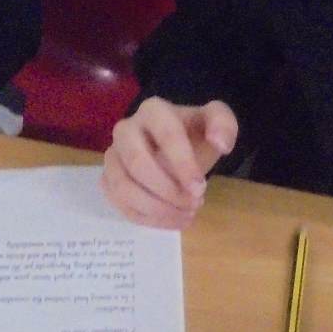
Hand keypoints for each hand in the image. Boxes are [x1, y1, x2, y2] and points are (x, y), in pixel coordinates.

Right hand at [102, 98, 238, 228]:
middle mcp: (125, 129)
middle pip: (137, 163)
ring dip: (155, 208)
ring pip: (122, 186)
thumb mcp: (216, 122)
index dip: (183, 164)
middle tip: (194, 203)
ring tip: (185, 215)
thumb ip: (224, 124)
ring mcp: (113, 155)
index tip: (200, 189)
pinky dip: (146, 218)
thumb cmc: (194, 134)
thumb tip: (220, 143)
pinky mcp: (108, 179)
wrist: (176, 146)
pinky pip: (118, 202)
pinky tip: (171, 220)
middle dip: (167, 190)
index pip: (167, 135)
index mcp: (154, 111)